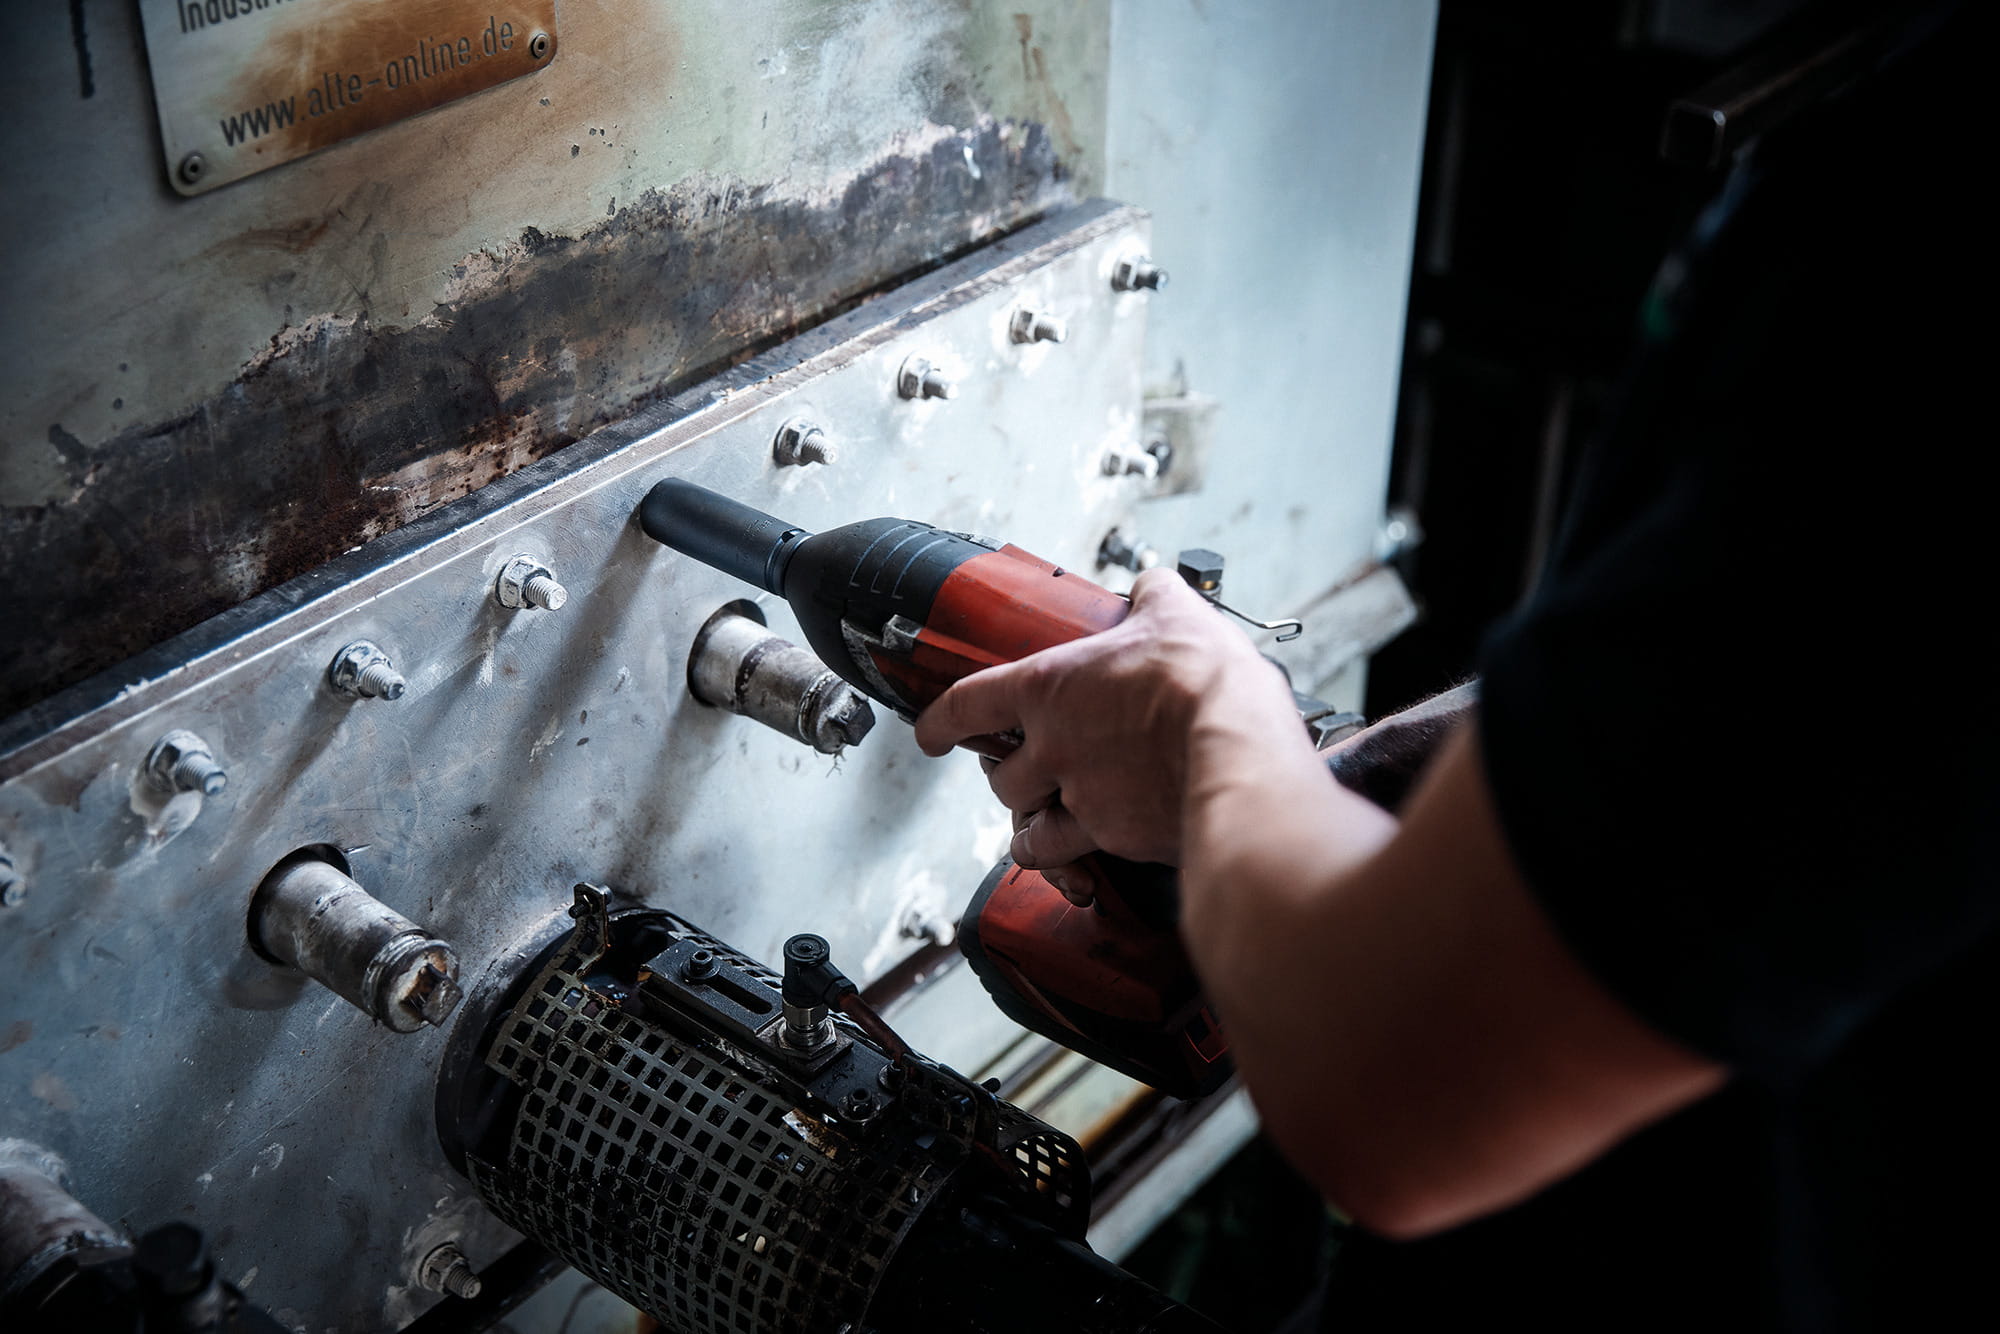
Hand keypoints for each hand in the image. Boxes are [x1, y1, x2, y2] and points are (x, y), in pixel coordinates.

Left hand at [914, 567, 1287, 871]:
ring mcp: (1078, 796)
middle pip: (999, 774)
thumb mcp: (1176, 612)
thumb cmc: (1202, 680)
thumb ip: (1152, 596)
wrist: (1238, 749)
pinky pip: (1066, 855)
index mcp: (1049, 688)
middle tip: (1024, 766)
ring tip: (1041, 813)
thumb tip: (1152, 587)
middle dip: (1007, 772)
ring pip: (1026, 820)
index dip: (939, 721)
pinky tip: (1073, 856)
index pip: (966, 704)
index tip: (930, 732)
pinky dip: (1063, 858)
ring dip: (1029, 817)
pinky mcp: (1112, 836)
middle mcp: (1051, 747)